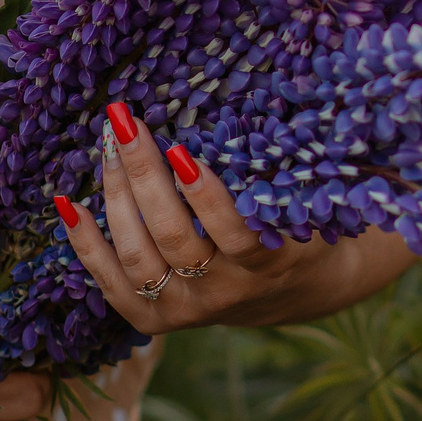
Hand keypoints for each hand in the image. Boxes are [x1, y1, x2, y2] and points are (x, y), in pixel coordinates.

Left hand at [59, 101, 416, 334]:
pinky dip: (85, 243)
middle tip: (126, 122)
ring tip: (108, 144)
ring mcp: (182, 312)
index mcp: (268, 267)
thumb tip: (350, 101)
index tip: (183, 150)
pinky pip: (109, 281)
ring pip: (136, 254)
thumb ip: (312, 164)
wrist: (295, 294)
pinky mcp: (150, 319)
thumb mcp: (315, 200)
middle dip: (144, 175)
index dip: (206, 196)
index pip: (232, 235)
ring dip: (116, 195)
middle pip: (171, 237)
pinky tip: (71, 201)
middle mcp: (222, 296)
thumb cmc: (305, 224)